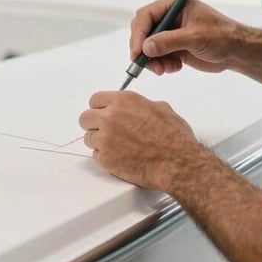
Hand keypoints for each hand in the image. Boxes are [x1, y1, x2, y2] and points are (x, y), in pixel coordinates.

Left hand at [78, 90, 213, 190]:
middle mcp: (110, 117)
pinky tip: (119, 157)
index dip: (99, 107)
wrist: (176, 162)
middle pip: (85, 118)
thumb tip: (138, 108)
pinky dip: (105, 157)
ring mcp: (105, 138)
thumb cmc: (174, 137)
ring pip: (88, 138)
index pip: (95, 99)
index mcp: (123, 101)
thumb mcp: (161, 109)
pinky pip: (96, 155)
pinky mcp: (106, 158)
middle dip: (94, 124)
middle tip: (104, 131)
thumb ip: (141, 106)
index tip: (102, 113)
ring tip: (116, 146)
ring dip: (99, 142)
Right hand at [129, 0, 252, 75]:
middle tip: (148, 65)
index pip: (146, 15)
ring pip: (147, 46)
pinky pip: (157, 56)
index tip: (138, 51)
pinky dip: (161, 64)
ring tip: (165, 69)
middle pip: (143, 31)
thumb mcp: (195, 37)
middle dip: (143, 50)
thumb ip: (169, 41)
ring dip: (152, 60)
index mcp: (174, 4)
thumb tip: (146, 47)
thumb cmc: (222, 36)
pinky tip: (175, 67)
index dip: (139, 34)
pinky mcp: (172, 46)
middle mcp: (169, 16)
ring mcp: (170, 32)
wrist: (236, 51)